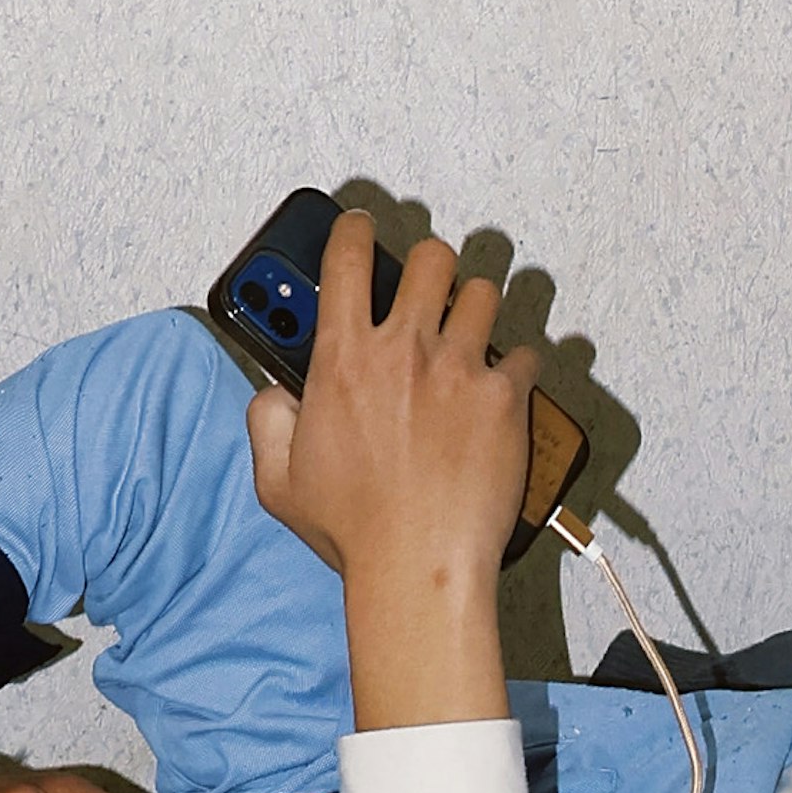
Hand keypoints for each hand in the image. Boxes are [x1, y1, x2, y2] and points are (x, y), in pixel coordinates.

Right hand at [241, 213, 527, 731]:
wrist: (418, 567)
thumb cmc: (352, 530)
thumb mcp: (278, 481)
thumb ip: (266, 424)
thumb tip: (269, 394)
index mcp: (345, 361)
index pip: (345, 261)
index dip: (350, 230)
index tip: (358, 225)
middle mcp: (404, 351)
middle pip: (430, 257)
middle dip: (430, 262)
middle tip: (430, 285)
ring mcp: (459, 368)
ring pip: (484, 292)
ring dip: (477, 306)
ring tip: (471, 330)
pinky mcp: (504, 396)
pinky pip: (525, 354)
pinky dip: (518, 366)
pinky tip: (506, 384)